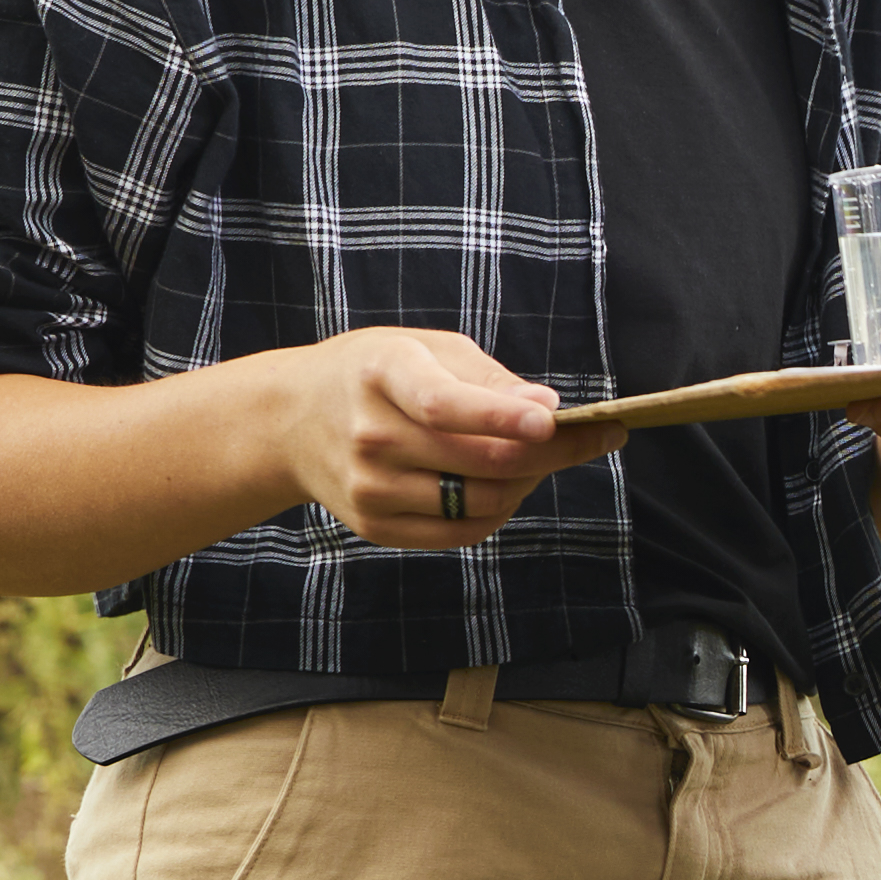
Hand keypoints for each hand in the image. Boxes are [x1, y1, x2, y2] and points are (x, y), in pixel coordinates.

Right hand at [269, 323, 566, 541]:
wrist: (293, 422)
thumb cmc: (376, 374)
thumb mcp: (422, 348)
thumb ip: (487, 377)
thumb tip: (547, 410)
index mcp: (381, 374)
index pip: (445, 405)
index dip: (503, 417)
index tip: (553, 422)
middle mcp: (370, 435)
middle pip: (480, 461)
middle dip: (548, 452)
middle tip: (587, 436)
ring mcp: (370, 488)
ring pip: (481, 501)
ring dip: (528, 481)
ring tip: (538, 456)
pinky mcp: (377, 526)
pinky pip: (464, 531)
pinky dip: (500, 509)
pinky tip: (507, 485)